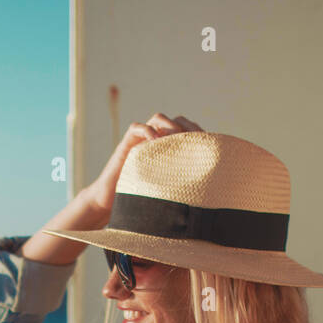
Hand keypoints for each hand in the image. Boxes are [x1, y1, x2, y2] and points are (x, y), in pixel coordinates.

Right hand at [84, 113, 204, 217]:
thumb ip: (183, 185)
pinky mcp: (126, 145)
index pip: (187, 131)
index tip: (210, 143)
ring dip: (170, 124)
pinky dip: (148, 130)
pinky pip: (137, 128)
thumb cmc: (141, 202)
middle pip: (176, 120)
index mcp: (169, 151)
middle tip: (198, 139)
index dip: (199, 133)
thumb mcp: (168, 192)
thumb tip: (211, 194)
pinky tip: (156, 142)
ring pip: (157, 118)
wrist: (111, 203)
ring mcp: (141, 141)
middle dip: (188, 126)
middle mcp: (156, 142)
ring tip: (178, 137)